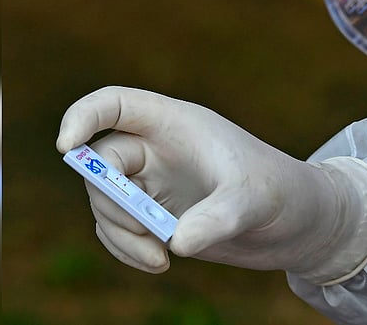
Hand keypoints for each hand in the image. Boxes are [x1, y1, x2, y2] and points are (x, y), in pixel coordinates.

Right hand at [56, 86, 366, 283]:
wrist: (298, 224)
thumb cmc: (283, 193)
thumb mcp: (254, 201)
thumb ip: (218, 217)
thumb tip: (179, 241)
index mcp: (177, 123)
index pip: (115, 104)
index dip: (83, 117)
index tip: (68, 147)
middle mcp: (159, 149)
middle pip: (101, 162)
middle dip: (112, 200)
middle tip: (146, 232)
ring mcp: (154, 183)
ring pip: (105, 201)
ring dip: (120, 232)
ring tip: (160, 259)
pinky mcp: (157, 216)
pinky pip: (119, 229)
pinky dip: (126, 248)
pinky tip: (160, 264)